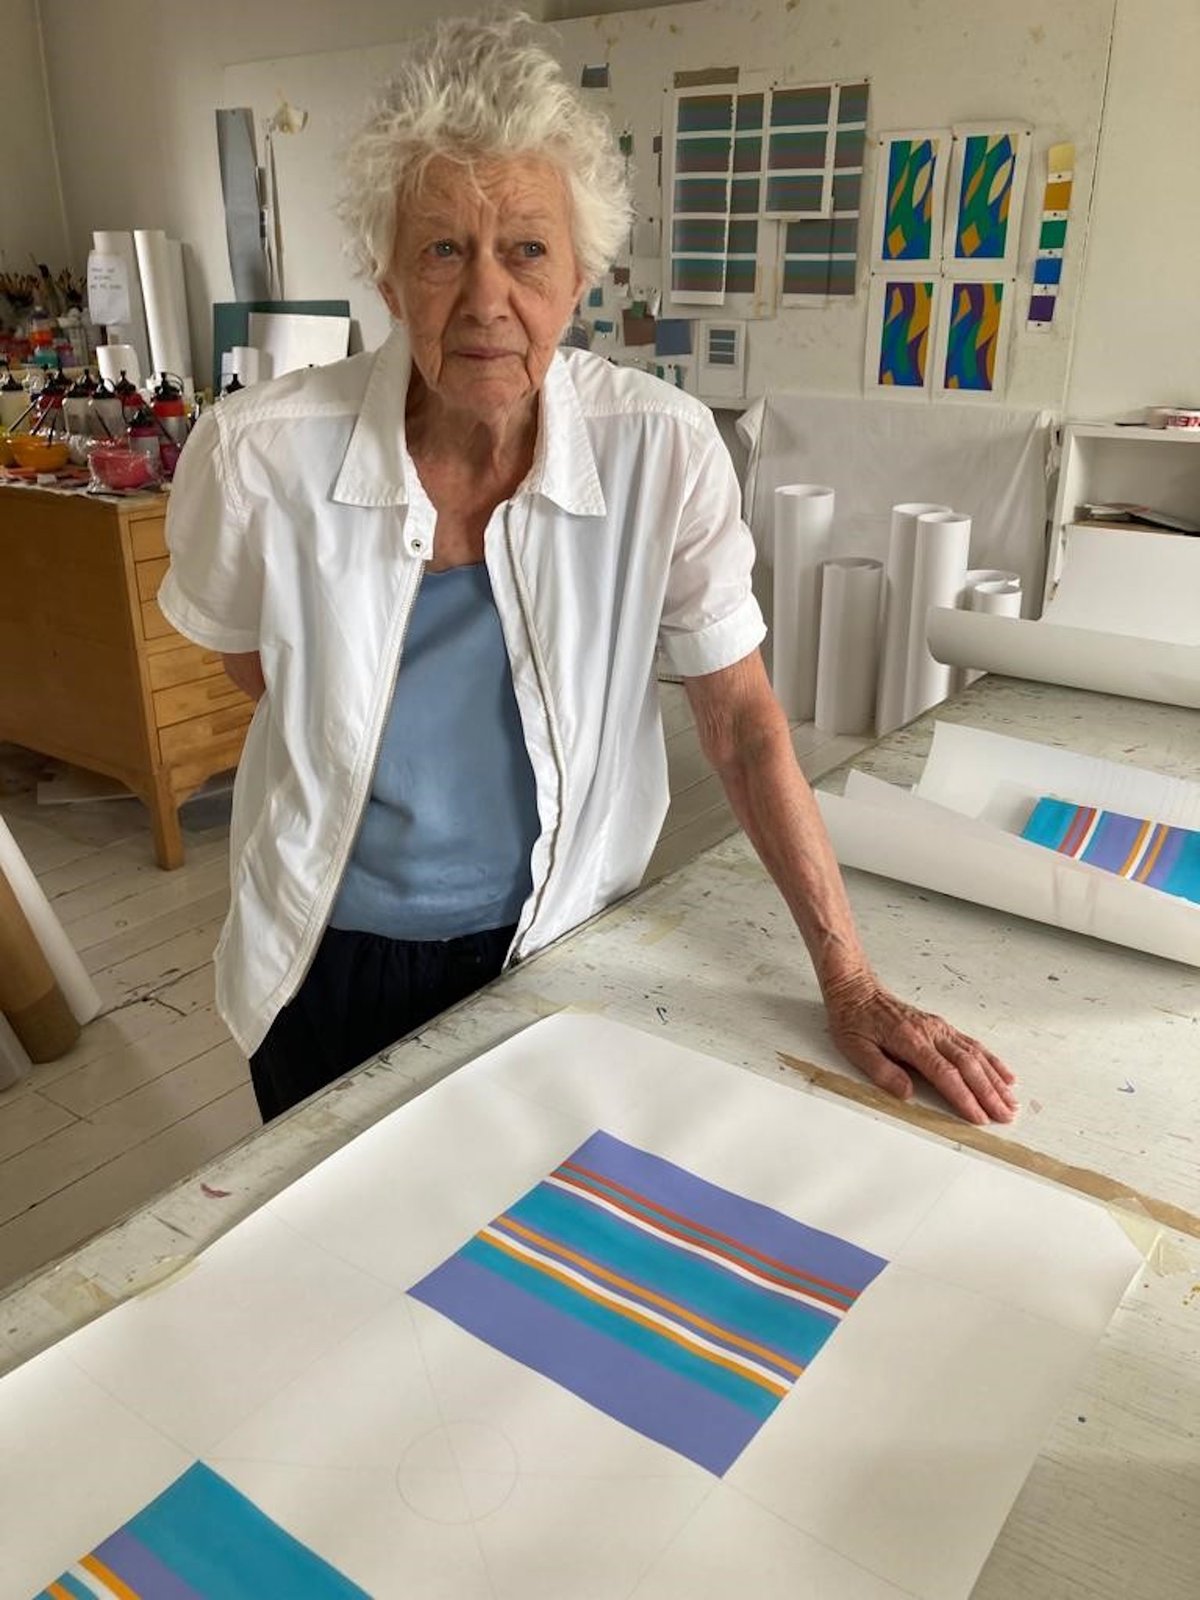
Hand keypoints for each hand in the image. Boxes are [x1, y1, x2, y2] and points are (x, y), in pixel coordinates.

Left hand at [824, 971, 1017, 1124]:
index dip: (964, 1097)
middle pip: (968, 1066)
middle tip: (1005, 1116)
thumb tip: (906, 1093)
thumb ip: (881, 1071)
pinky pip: (973, 1044)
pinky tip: (1005, 1075)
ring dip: (995, 1080)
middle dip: (989, 1093)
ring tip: (1011, 1102)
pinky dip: (992, 1061)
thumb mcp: (855, 1048)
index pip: (944, 1074)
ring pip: (976, 1055)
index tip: (979, 1117)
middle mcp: (931, 1032)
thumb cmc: (853, 1020)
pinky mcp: (942, 1026)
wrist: (857, 990)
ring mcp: (939, 1028)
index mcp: (910, 1040)